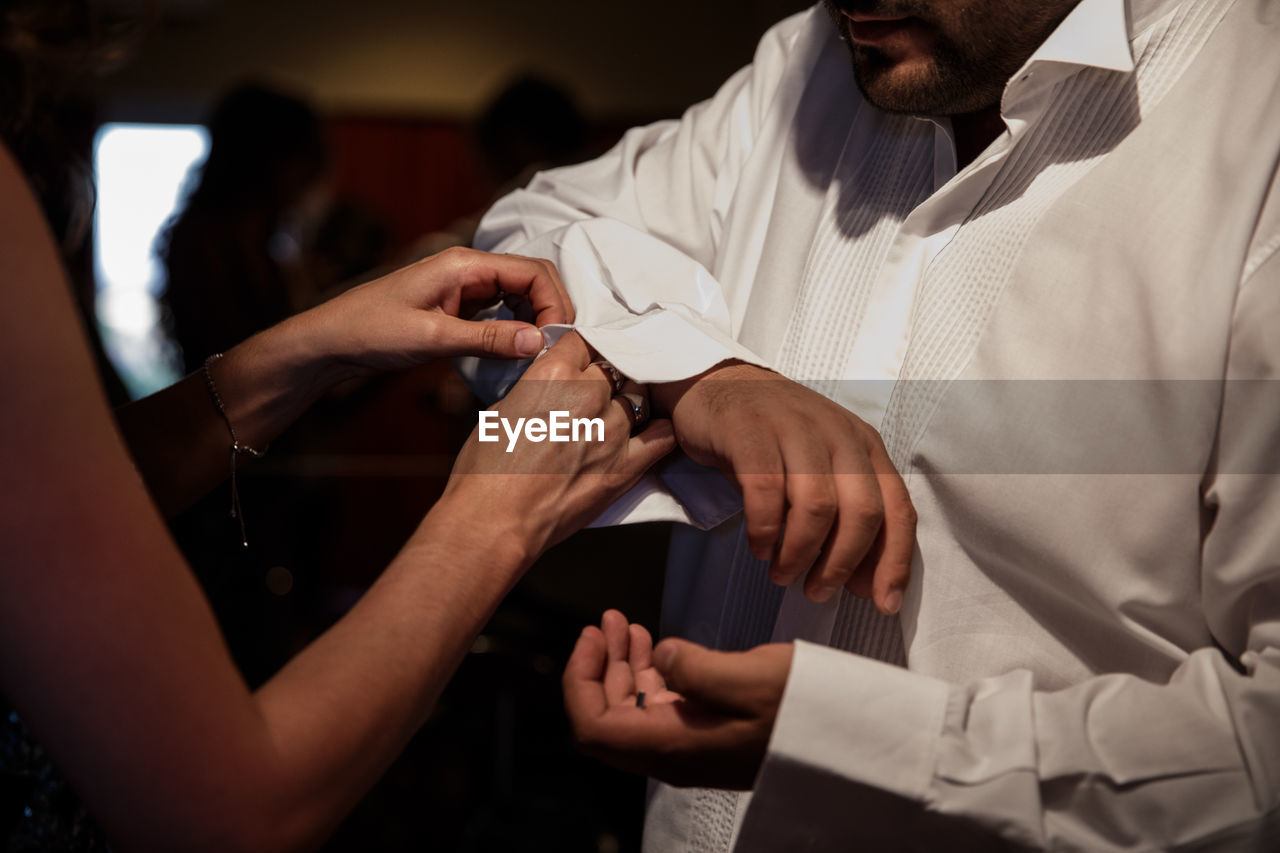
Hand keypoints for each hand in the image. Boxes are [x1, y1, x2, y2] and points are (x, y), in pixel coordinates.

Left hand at [291, 246, 574, 378]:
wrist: (329, 341)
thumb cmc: (370, 331)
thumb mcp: (433, 338)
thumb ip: (489, 339)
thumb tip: (538, 342)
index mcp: (464, 264)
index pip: (532, 272)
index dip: (554, 304)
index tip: (557, 340)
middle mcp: (468, 269)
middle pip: (531, 281)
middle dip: (550, 311)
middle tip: (554, 349)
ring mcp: (463, 287)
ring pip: (518, 297)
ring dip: (534, 321)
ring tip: (538, 355)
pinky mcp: (456, 307)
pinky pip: (499, 313)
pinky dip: (514, 329)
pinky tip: (515, 353)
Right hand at [438, 333, 675, 563]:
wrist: (495, 521)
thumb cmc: (485, 471)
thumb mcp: (501, 410)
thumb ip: (535, 388)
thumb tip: (550, 384)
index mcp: (553, 375)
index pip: (585, 341)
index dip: (583, 350)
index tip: (582, 360)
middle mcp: (587, 397)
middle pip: (616, 366)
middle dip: (607, 374)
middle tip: (596, 389)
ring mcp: (611, 432)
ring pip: (640, 396)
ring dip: (629, 400)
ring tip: (615, 412)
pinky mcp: (626, 466)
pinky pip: (663, 436)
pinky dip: (660, 429)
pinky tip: (650, 429)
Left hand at [563, 609, 791, 789]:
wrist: (842, 742)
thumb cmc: (801, 710)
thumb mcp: (752, 678)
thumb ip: (695, 668)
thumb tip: (659, 655)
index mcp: (672, 745)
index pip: (593, 726)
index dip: (580, 680)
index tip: (591, 636)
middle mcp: (672, 753)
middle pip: (607, 717)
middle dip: (599, 666)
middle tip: (609, 621)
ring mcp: (688, 747)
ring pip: (632, 711)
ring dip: (623, 667)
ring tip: (627, 626)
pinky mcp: (705, 736)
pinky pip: (660, 709)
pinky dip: (650, 675)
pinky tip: (658, 647)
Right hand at [654, 362, 914, 611]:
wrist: (717, 384)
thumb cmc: (772, 437)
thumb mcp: (822, 467)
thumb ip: (846, 515)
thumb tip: (865, 583)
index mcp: (864, 445)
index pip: (898, 508)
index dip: (893, 562)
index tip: (882, 603)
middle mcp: (838, 433)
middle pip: (862, 511)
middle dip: (842, 563)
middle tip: (817, 590)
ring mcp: (795, 427)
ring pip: (816, 505)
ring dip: (799, 552)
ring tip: (781, 572)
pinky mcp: (751, 430)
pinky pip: (765, 491)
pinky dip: (764, 529)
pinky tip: (758, 546)